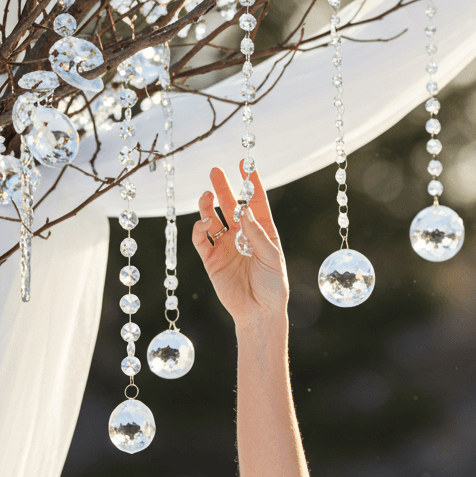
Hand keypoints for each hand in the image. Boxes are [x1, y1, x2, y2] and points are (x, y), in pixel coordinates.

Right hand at [192, 162, 288, 328]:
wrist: (259, 312)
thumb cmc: (273, 286)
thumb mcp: (272, 258)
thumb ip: (257, 235)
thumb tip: (243, 211)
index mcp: (263, 233)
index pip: (256, 203)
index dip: (251, 184)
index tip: (246, 164)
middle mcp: (243, 237)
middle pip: (231, 207)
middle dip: (224, 188)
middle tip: (215, 171)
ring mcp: (226, 247)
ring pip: (213, 220)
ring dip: (208, 207)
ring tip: (205, 195)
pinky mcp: (212, 260)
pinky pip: (201, 240)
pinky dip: (199, 229)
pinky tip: (203, 222)